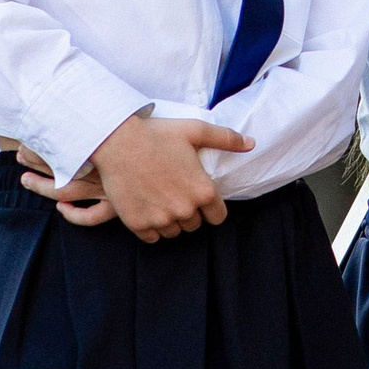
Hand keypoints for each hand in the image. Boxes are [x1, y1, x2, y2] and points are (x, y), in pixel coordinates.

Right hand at [23, 113, 248, 237]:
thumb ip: (226, 139)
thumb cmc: (158, 134)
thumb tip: (251, 144)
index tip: (199, 197)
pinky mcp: (138, 224)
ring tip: (160, 198)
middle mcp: (184, 209)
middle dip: (189, 212)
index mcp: (203, 191)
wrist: (117, 142)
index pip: (218, 217)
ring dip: (170, 220)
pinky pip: (152, 237)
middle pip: (194, 224)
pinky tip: (146, 207)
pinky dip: (151, 227)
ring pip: (173, 232)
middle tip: (175, 192)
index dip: (211, 208)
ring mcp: (160, 219)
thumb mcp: (195, 130)